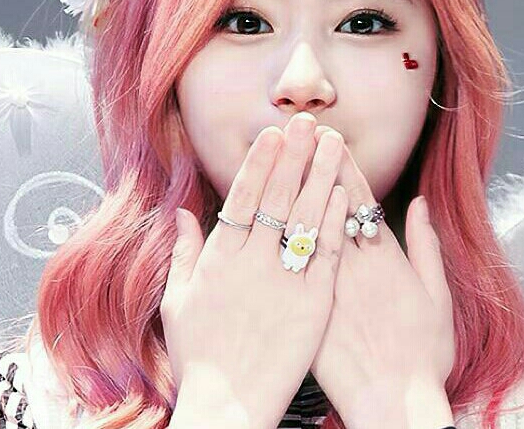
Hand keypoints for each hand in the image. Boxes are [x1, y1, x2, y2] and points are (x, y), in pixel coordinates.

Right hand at [162, 112, 349, 428]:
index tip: (272, 134)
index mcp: (219, 260)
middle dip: (294, 156)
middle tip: (308, 122)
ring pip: (307, 217)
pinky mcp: (313, 303)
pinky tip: (345, 195)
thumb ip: (183, 254)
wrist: (229, 406)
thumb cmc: (200, 357)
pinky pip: (327, 255)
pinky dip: (336, 223)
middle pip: (278, 198)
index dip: (260, 163)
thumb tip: (183, 214)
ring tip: (334, 144)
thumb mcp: (178, 303)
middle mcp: (252, 263)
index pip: (243, 198)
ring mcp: (285, 282)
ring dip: (321, 176)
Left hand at [308, 126, 455, 428]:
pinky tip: (270, 215)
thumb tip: (420, 204)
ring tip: (282, 157)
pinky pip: (293, 268)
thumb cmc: (422, 356)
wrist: (395, 404)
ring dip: (296, 190)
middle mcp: (354, 265)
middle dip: (314, 165)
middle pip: (329, 206)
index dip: (344, 166)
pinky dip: (284, 239)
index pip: (359, 199)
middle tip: (298, 132)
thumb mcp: (437, 296)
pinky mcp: (310, 310)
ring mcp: (329, 286)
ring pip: (307, 229)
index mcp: (386, 258)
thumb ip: (426, 247)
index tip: (329, 137)